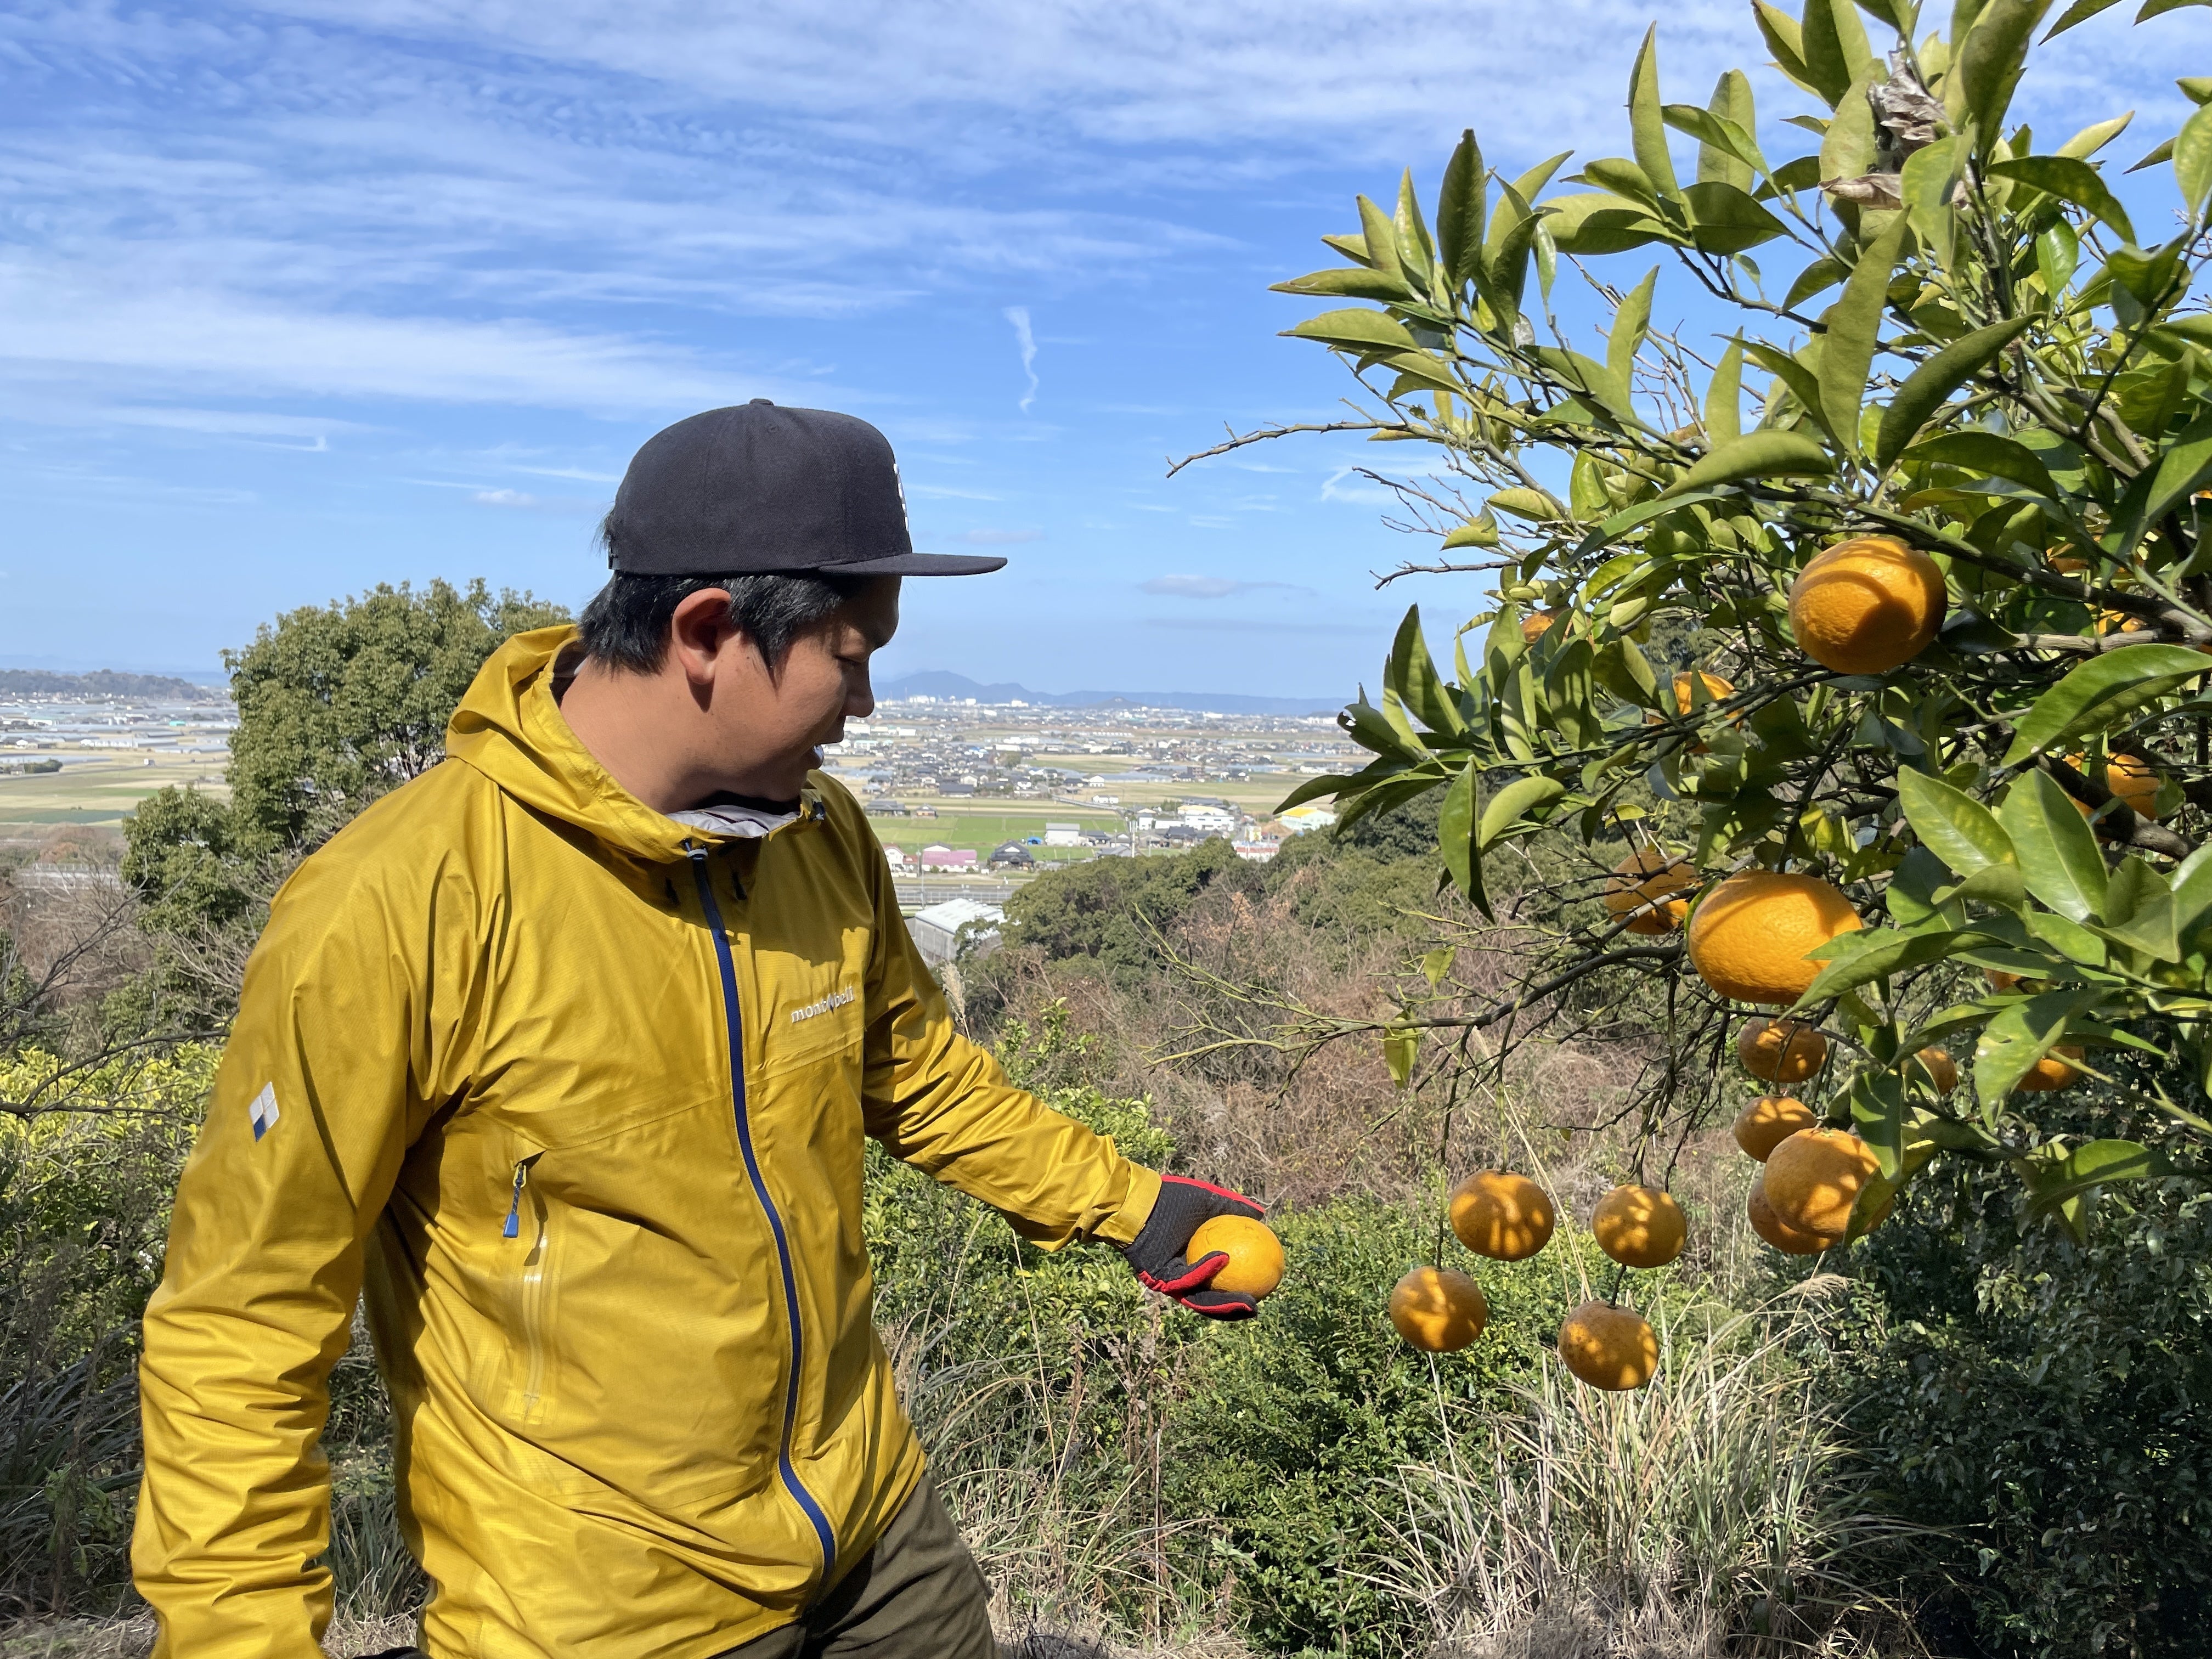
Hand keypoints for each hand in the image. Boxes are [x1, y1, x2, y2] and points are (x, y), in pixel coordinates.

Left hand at [1121, 1174, 1266, 1318]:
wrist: (1140, 1199)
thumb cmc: (1171, 1198)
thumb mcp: (1209, 1202)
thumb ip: (1233, 1209)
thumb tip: (1261, 1215)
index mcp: (1195, 1262)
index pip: (1221, 1282)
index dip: (1240, 1289)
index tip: (1264, 1287)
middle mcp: (1183, 1276)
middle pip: (1212, 1299)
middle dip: (1234, 1308)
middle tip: (1257, 1306)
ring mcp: (1171, 1280)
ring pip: (1200, 1299)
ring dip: (1224, 1304)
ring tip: (1249, 1304)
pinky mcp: (1159, 1278)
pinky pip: (1186, 1277)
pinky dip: (1205, 1270)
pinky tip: (1224, 1259)